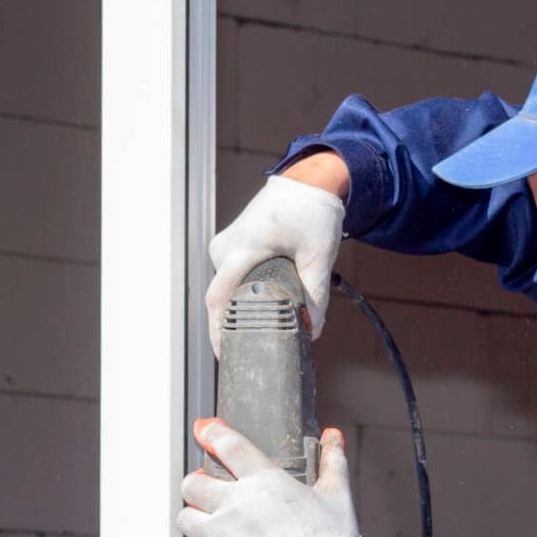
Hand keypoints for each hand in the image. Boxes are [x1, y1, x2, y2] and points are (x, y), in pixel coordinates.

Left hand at [179, 419, 363, 536]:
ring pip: (185, 519)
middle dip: (197, 486)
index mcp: (264, 481)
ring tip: (212, 530)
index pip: (229, 445)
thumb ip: (333, 462)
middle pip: (193, 483)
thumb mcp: (337, 497)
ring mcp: (219, 535)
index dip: (212, 433)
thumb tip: (335, 435)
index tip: (203, 430)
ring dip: (196, 522)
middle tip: (208, 494)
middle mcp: (234, 503)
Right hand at [206, 168, 345, 352]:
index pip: (219, 299)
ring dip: (242, 307)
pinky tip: (259, 306)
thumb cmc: (313, 213)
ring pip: (227, 288)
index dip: (218, 331)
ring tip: (262, 327)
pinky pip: (230, 277)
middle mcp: (225, 247)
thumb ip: (316, 295)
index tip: (225, 355)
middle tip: (254, 349)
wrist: (307, 181)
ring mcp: (224, 245)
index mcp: (243, 248)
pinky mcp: (229, 246)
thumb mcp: (319, 256)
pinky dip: (243, 292)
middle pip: (222, 298)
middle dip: (235, 325)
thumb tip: (314, 332)